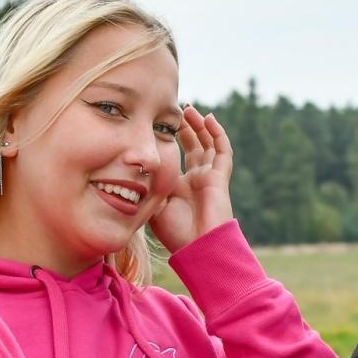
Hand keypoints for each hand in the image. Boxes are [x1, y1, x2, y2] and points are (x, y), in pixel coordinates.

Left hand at [149, 104, 233, 253]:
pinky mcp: (220, 177)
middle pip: (193, 146)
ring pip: (208, 144)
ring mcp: (209, 177)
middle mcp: (195, 179)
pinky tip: (208, 118)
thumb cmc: (175, 233)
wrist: (198, 248)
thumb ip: (148, 185)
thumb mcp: (154, 204)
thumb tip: (135, 168)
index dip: (169, 139)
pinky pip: (222, 150)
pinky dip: (217, 133)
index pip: (176, 155)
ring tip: (189, 109)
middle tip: (175, 110)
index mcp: (179, 186)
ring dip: (199, 126)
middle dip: (185, 128)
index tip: (158, 123)